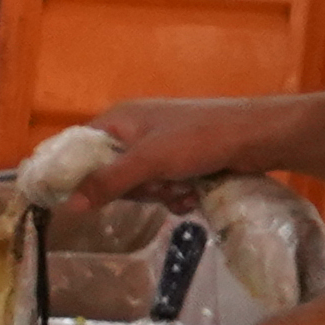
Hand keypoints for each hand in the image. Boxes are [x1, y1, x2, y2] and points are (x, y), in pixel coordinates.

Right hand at [74, 96, 301, 197]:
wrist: (256, 137)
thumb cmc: (198, 139)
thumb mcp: (148, 161)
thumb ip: (107, 182)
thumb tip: (68, 206)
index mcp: (121, 119)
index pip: (81, 147)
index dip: (79, 174)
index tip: (84, 198)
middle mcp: (137, 131)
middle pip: (112, 173)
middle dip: (136, 188)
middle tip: (155, 186)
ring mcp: (162, 146)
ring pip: (141, 186)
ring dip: (161, 194)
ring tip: (183, 188)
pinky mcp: (183, 161)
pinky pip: (164, 189)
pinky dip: (177, 196)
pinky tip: (194, 195)